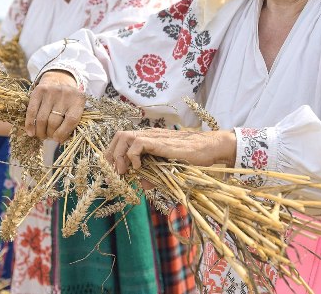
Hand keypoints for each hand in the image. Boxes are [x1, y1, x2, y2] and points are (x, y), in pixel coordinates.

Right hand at [25, 70, 85, 141]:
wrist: (60, 78)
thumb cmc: (69, 99)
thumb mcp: (76, 107)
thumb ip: (72, 121)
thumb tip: (60, 140)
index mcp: (78, 100)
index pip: (71, 120)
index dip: (63, 133)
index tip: (58, 139)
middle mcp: (65, 94)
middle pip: (54, 121)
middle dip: (49, 134)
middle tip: (48, 137)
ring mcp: (51, 92)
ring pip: (41, 119)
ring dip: (40, 131)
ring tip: (41, 135)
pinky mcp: (39, 91)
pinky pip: (32, 111)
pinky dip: (29, 124)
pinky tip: (30, 132)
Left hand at [105, 128, 236, 173]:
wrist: (210, 148)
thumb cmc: (192, 157)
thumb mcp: (168, 169)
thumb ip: (154, 175)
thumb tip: (142, 185)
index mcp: (149, 139)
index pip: (122, 140)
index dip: (112, 153)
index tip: (111, 170)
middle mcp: (149, 135)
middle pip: (118, 136)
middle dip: (110, 154)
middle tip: (114, 173)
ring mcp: (154, 137)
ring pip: (124, 136)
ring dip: (119, 155)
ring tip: (123, 171)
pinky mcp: (160, 142)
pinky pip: (138, 143)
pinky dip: (132, 156)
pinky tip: (139, 168)